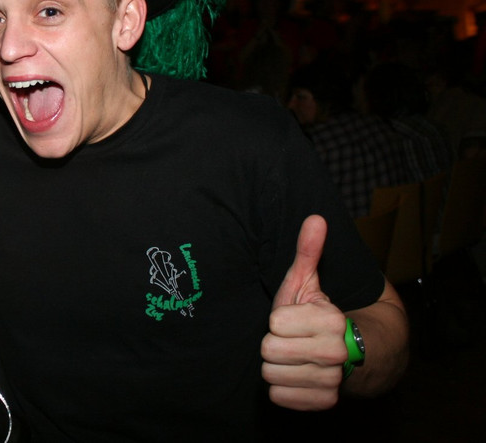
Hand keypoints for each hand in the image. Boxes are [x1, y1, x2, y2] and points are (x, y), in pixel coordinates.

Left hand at [261, 214, 347, 410]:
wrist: (352, 354)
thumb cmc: (317, 314)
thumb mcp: (308, 282)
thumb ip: (308, 252)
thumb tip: (315, 217)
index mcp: (329, 320)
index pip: (274, 323)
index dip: (277, 320)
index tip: (291, 319)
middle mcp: (334, 352)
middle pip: (269, 351)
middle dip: (274, 344)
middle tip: (289, 339)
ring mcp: (331, 380)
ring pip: (271, 375)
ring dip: (276, 367)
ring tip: (293, 357)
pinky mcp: (324, 402)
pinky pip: (279, 396)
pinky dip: (282, 388)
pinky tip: (295, 375)